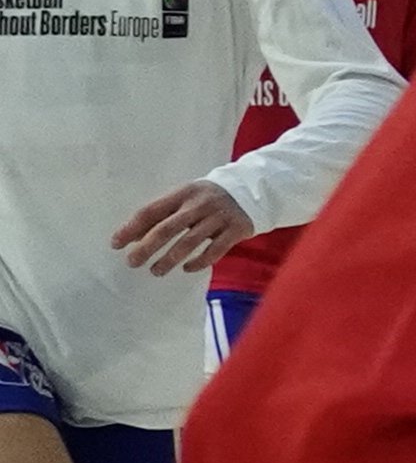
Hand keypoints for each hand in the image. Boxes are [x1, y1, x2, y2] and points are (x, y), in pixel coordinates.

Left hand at [111, 184, 253, 273]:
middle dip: (147, 247)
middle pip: (168, 228)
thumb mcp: (185, 198)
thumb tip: (134, 237)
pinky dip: (199, 262)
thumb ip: (163, 214)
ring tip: (156, 271)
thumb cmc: (208, 198)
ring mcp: (219, 217)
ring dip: (169, 259)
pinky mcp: (236, 230)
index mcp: (183, 194)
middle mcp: (200, 204)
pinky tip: (187, 269)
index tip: (116, 244)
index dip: (132, 228)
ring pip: (189, 242)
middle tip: (132, 262)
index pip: (152, 211)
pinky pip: (215, 250)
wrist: (251, 190)